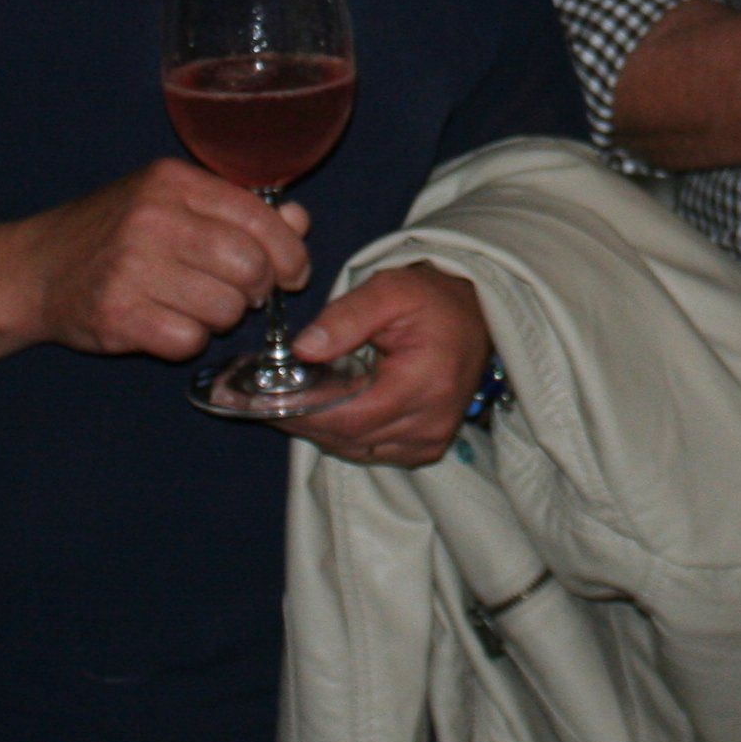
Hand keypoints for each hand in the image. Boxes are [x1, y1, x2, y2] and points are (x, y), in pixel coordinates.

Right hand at [14, 158, 310, 362]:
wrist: (34, 269)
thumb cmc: (115, 234)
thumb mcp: (172, 203)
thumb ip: (237, 210)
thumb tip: (299, 222)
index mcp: (172, 182)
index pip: (258, 217)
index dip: (289, 252)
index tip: (293, 273)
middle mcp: (152, 219)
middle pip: (248, 266)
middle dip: (257, 289)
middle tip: (242, 294)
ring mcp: (130, 267)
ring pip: (224, 309)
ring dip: (221, 317)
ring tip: (194, 305)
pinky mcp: (116, 315)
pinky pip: (189, 340)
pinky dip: (188, 340)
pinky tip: (167, 323)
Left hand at [283, 263, 494, 466]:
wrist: (474, 313)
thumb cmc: (431, 299)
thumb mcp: (388, 290)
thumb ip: (344, 317)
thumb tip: (302, 350)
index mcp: (424, 383)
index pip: (350, 417)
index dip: (305, 413)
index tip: (266, 400)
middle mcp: (431, 421)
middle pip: (349, 438)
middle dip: (306, 420)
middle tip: (269, 398)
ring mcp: (430, 439)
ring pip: (356, 449)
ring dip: (323, 429)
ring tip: (296, 401)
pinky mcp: (427, 447)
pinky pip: (373, 451)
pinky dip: (347, 434)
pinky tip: (331, 409)